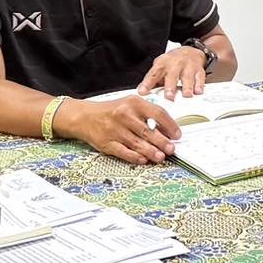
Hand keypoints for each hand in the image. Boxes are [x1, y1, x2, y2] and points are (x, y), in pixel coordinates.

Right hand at [62, 95, 180, 164]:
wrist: (85, 116)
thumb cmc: (111, 111)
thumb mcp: (130, 105)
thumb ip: (147, 114)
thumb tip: (167, 130)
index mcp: (133, 103)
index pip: (157, 113)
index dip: (170, 125)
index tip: (177, 134)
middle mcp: (124, 115)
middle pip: (148, 131)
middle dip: (162, 142)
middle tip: (171, 149)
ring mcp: (115, 129)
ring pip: (137, 143)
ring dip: (151, 152)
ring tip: (161, 157)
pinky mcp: (107, 142)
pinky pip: (123, 152)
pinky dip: (134, 157)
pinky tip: (143, 160)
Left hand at [139, 46, 207, 99]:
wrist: (191, 51)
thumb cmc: (173, 62)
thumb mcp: (160, 67)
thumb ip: (152, 79)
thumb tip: (142, 92)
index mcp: (162, 64)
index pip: (153, 74)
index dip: (147, 83)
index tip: (142, 92)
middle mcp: (175, 64)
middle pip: (172, 76)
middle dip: (170, 87)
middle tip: (169, 97)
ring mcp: (188, 67)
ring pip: (187, 77)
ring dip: (187, 87)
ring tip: (186, 95)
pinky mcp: (199, 70)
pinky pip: (200, 77)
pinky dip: (200, 85)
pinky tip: (198, 92)